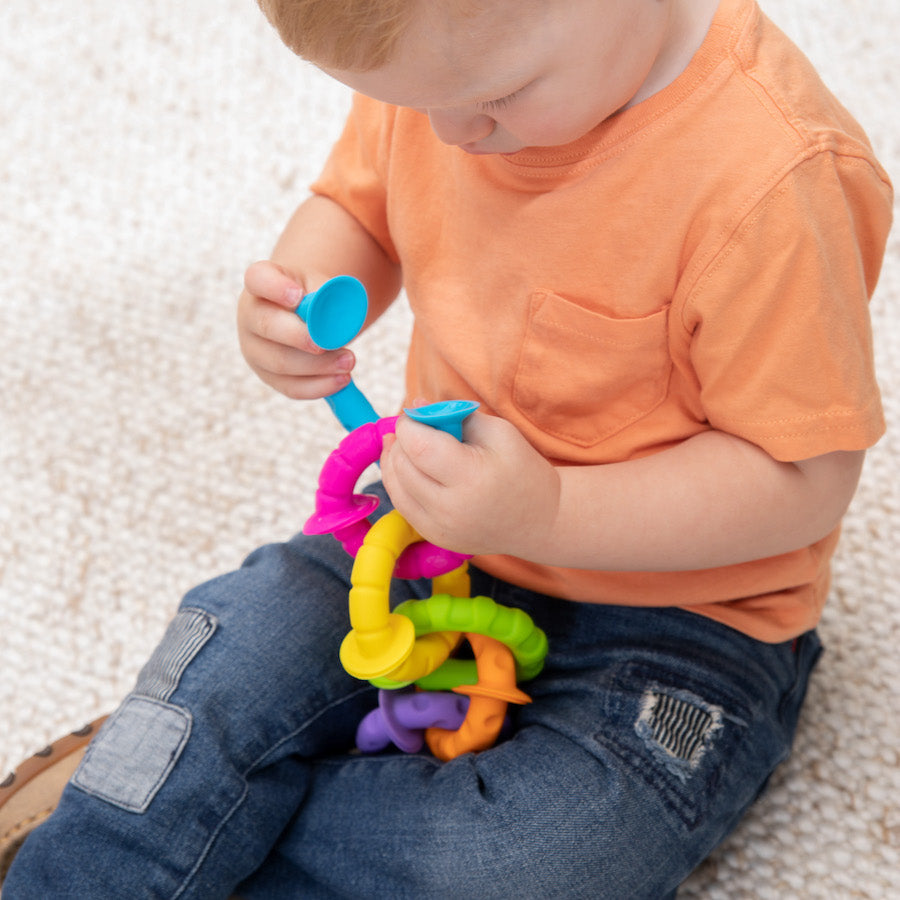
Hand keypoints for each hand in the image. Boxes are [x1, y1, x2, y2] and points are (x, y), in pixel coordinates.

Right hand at [236, 260, 356, 398]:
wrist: (306, 314)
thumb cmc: (314, 296)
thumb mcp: (322, 285)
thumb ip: (329, 295)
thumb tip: (338, 314)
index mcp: (261, 281)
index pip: (258, 279)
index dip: (275, 288)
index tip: (298, 296)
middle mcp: (250, 315)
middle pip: (268, 326)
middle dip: (300, 337)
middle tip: (327, 342)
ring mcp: (255, 349)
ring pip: (281, 363)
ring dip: (318, 365)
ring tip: (349, 361)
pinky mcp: (269, 376)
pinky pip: (291, 386)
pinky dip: (318, 386)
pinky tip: (341, 380)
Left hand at [380, 412, 560, 558]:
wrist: (541, 520)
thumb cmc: (522, 469)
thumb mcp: (498, 432)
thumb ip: (454, 415)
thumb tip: (415, 405)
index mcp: (471, 478)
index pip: (419, 446)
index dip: (409, 424)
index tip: (416, 413)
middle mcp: (450, 509)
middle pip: (402, 466)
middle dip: (402, 440)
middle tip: (416, 427)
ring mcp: (440, 529)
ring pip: (395, 487)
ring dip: (395, 460)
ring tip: (407, 443)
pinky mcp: (436, 538)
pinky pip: (402, 505)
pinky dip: (400, 482)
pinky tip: (411, 466)